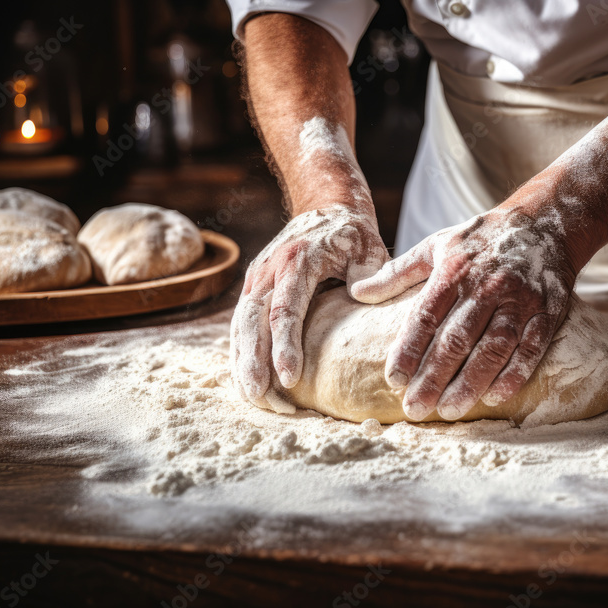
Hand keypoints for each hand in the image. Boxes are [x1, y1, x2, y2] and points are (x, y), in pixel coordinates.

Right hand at [230, 204, 388, 411]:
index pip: (286, 309)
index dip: (285, 345)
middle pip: (253, 321)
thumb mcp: (367, 247)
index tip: (291, 377)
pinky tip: (248, 381)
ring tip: (255, 397)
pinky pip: (240, 326)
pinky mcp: (253, 290)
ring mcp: (256, 280)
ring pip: (240, 326)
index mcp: (297, 260)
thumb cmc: (352, 236)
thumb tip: (360, 296)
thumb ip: (367, 271)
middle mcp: (269, 270)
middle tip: (261, 396)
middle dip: (254, 361)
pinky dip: (241, 354)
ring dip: (243, 362)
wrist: (325, 210)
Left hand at [350, 207, 575, 420]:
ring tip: (450, 410)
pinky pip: (532, 346)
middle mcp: (486, 285)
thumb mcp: (436, 245)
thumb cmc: (481, 239)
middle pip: (457, 338)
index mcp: (454, 270)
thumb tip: (357, 293)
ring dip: (471, 381)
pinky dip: (515, 372)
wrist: (544, 222)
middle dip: (434, 376)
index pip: (426, 315)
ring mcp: (520, 299)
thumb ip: (397, 272)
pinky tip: (496, 395)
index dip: (409, 349)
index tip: (394, 379)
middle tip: (416, 408)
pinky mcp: (548, 310)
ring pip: (494, 346)